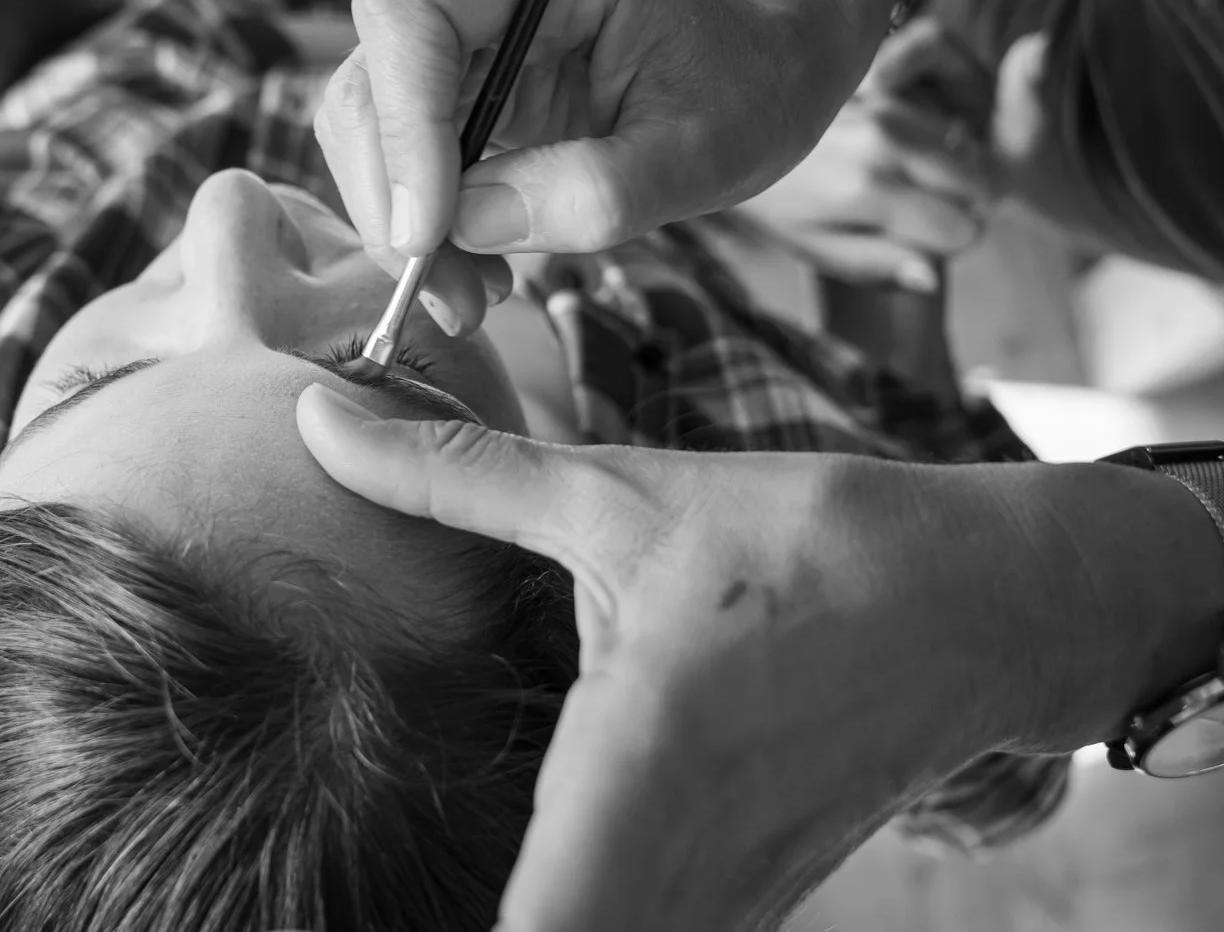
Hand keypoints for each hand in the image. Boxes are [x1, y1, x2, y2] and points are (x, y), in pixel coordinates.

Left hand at [292, 385, 1190, 931]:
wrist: (984, 600)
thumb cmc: (799, 542)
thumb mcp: (615, 496)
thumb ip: (451, 472)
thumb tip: (314, 418)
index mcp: (636, 762)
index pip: (536, 929)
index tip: (335, 923)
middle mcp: (680, 857)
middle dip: (487, 929)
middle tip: (330, 908)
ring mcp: (727, 896)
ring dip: (536, 921)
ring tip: (426, 908)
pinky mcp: (754, 897)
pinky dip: (590, 918)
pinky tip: (543, 885)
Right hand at [317, 0, 892, 334]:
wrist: (762, 62)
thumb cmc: (748, 87)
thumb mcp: (703, 156)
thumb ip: (599, 192)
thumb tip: (469, 224)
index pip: (414, 12)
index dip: (402, 123)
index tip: (430, 229)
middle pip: (371, 76)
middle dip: (392, 198)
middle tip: (449, 295)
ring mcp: (463, 30)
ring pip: (367, 123)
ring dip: (399, 223)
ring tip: (471, 296)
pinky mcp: (453, 83)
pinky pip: (395, 153)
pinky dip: (417, 224)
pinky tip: (473, 268)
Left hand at [731, 19, 995, 288]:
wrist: (722, 136)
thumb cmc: (773, 203)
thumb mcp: (816, 249)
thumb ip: (877, 265)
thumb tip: (931, 279)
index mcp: (868, 191)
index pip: (963, 230)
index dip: (952, 242)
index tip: (927, 241)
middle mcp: (882, 138)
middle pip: (979, 181)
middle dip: (963, 203)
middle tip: (924, 211)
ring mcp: (882, 96)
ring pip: (966, 141)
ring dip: (956, 161)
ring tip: (913, 174)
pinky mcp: (875, 65)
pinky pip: (945, 93)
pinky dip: (945, 106)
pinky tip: (915, 129)